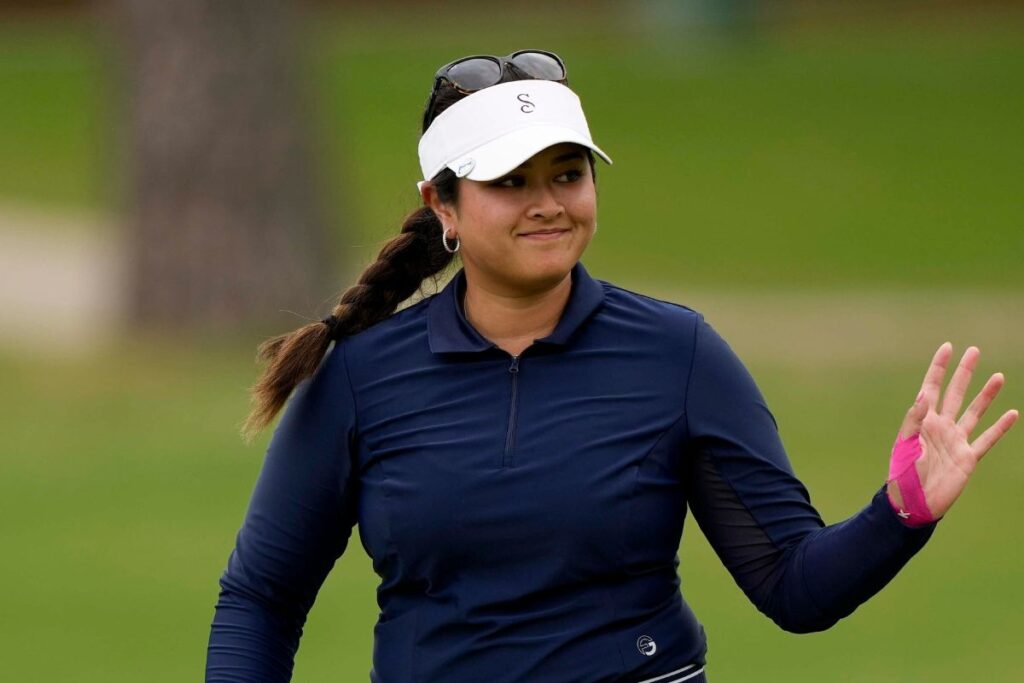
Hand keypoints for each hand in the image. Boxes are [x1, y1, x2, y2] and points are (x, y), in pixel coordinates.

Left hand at [889, 343, 1018, 519]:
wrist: (915, 503)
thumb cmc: (903, 474)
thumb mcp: (905, 443)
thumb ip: (914, 419)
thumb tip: (924, 395)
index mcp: (922, 420)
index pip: (931, 387)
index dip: (938, 368)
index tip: (948, 348)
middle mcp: (940, 426)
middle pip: (955, 393)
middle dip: (964, 373)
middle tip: (974, 351)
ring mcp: (956, 441)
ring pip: (974, 412)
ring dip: (986, 395)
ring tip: (998, 376)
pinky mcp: (968, 458)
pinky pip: (987, 439)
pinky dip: (1000, 427)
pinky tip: (1012, 413)